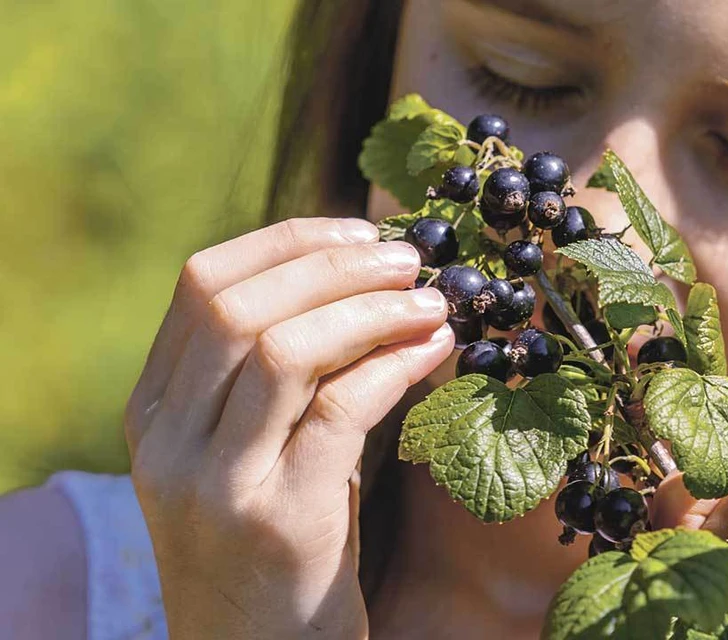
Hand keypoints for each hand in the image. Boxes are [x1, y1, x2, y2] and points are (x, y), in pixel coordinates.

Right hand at [124, 217, 453, 638]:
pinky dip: (395, 364)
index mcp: (154, 408)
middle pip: (239, 304)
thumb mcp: (254, 449)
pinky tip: (435, 349)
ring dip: (371, 309)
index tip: (361, 231)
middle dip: (335, 263)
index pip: (204, 283)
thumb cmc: (272, 546)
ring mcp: (215, 481)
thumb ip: (284, 376)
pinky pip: (340, 409)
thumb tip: (368, 285)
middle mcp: (167, 438)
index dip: (289, 240)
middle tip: (409, 260)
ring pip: (283, 348)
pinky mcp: (276, 519)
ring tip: (431, 301)